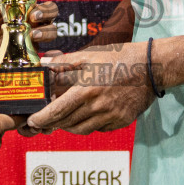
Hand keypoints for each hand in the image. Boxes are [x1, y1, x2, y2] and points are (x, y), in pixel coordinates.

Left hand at [0, 0, 58, 59]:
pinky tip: (31, 46)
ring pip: (50, 29)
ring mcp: (31, 33)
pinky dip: (40, 47)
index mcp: (19, 3)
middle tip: (34, 15)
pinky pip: (41, 48)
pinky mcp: (29, 49)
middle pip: (50, 10)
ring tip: (33, 34)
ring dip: (46, 31)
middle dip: (46, 11)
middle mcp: (30, 17)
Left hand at [28, 40, 156, 134]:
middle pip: (67, 123)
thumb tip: (44, 66)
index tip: (33, 121)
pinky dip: (88, 124)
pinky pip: (98, 128)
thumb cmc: (119, 57)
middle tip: (42, 122)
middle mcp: (98, 107)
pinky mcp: (121, 121)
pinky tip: (87, 114)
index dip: (42, 119)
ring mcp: (111, 116)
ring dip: (68, 125)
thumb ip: (64, 63)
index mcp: (87, 90)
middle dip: (51, 124)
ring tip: (64, 118)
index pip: (57, 111)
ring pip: (81, 129)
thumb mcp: (89, 55)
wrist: (151, 67)